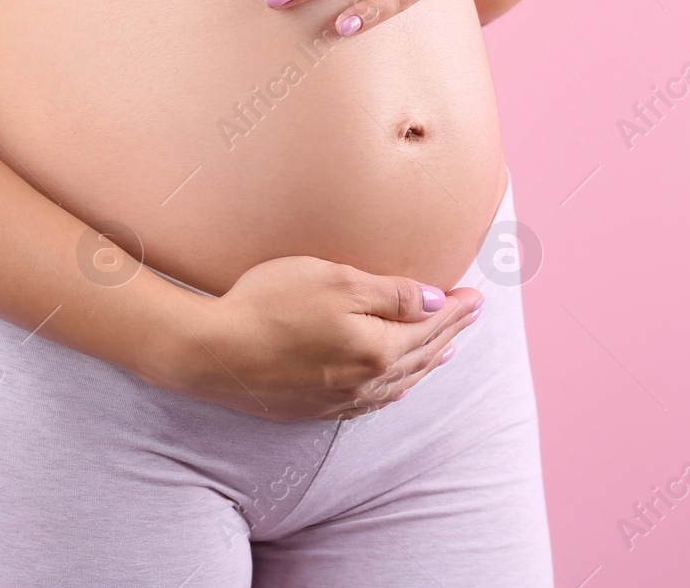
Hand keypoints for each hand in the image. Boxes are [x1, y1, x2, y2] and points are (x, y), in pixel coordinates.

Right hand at [158, 254, 483, 421]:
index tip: (477, 295)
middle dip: (449, 332)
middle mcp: (366, 380)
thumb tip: (436, 302)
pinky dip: (394, 389)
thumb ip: (391, 294)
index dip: (455, 308)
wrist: (212, 352)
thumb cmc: (270, 303)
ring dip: (427, 363)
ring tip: (447, 350)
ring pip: (399, 382)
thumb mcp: (335, 281)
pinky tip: (395, 385)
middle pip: (420, 354)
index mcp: (377, 347)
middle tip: (471, 315)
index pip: (429, 325)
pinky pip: (371, 401)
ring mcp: (339, 399)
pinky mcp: (313, 408)